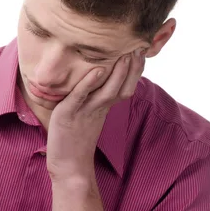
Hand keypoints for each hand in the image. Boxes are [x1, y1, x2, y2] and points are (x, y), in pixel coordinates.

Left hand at [46, 48, 145, 181]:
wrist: (67, 165)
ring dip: (118, 72)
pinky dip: (90, 82)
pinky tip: (98, 70)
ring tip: (127, 53)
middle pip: (122, 85)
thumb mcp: (87, 113)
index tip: (142, 49)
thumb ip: (94, 96)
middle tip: (141, 45)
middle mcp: (99, 107)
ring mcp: (85, 110)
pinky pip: (82, 95)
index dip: (135, 69)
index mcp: (104, 106)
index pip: (126, 85)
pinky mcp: (69, 113)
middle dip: (132, 66)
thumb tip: (97, 77)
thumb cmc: (74, 137)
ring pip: (108, 90)